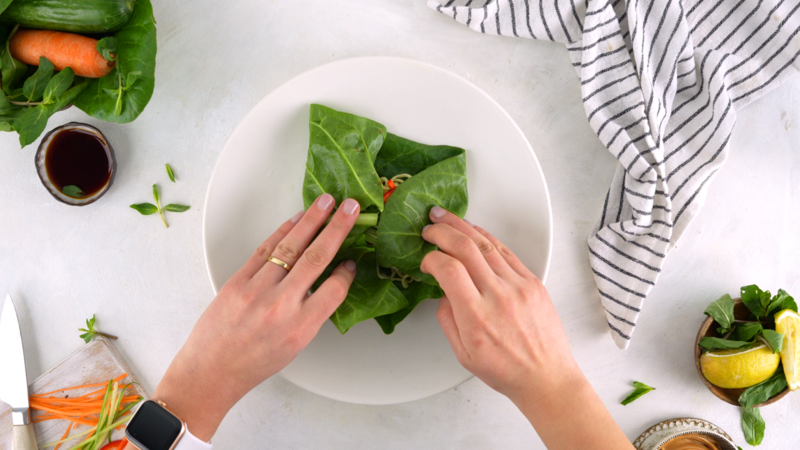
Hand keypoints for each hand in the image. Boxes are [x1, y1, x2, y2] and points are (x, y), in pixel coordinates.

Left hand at [151, 194, 360, 440]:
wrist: (211, 370)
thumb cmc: (253, 363)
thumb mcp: (294, 346)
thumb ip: (312, 313)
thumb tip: (327, 283)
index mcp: (300, 327)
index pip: (334, 289)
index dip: (347, 272)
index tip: (354, 259)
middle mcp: (281, 305)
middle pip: (316, 258)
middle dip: (337, 228)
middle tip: (351, 207)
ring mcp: (257, 290)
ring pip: (290, 246)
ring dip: (311, 220)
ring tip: (326, 202)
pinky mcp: (237, 281)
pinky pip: (265, 249)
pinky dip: (282, 231)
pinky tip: (296, 219)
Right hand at [420, 206, 573, 398]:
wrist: (546, 376)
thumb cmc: (506, 370)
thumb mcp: (462, 353)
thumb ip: (447, 319)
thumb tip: (443, 293)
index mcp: (476, 317)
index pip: (448, 270)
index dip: (431, 258)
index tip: (426, 261)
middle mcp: (498, 296)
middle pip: (465, 248)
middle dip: (442, 231)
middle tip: (429, 226)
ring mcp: (518, 287)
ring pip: (486, 244)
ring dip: (463, 227)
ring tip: (447, 219)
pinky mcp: (532, 282)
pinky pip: (506, 252)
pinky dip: (487, 238)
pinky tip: (474, 231)